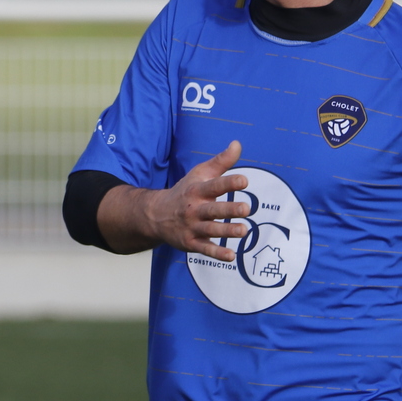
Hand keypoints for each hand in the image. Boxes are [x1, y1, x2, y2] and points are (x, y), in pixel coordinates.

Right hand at [139, 141, 250, 258]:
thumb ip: (221, 161)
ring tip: (244, 230)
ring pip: (211, 230)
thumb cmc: (185, 192)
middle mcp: (194, 209)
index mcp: (197, 191)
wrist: (155, 215)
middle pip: (213, 210)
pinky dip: (217, 253)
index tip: (244, 181)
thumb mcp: (199, 174)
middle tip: (246, 208)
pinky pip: (204, 249)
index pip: (214, 185)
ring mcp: (192, 227)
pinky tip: (231, 256)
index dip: (229, 183)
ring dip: (227, 231)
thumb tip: (237, 144)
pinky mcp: (190, 243)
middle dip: (229, 209)